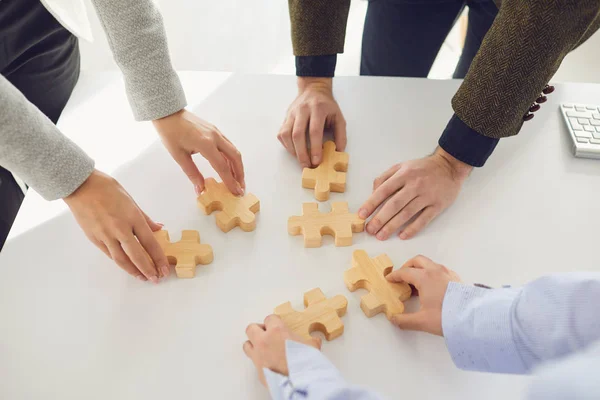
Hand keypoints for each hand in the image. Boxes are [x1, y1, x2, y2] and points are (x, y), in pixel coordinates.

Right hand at [64, 170, 168, 282]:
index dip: (159, 258)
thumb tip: (158, 228)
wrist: (80, 186)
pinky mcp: (94, 238)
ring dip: (133, 271)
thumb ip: (145, 217)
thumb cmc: (106, 188)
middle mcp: (120, 229)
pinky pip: (109, 254)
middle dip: (148, 270)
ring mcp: (106, 235)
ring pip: (121, 259)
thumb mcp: (131, 200)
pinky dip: (119, 262)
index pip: (150, 243)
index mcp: (132, 217)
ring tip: (142, 277)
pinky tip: (126, 266)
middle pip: (137, 255)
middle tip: (156, 279)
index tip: (165, 269)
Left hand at [153, 109, 244, 195]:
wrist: (169, 113)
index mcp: (206, 144)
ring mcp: (217, 132)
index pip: (222, 166)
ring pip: (233, 151)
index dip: (230, 181)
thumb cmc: (170, 133)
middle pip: (235, 157)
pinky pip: (228, 146)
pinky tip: (229, 167)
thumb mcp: (179, 156)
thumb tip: (200, 189)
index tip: (236, 192)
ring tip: (237, 179)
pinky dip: (231, 158)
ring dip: (237, 166)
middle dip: (240, 174)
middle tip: (241, 187)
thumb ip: (192, 173)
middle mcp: (215, 137)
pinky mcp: (215, 131)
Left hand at [243, 315, 321, 385]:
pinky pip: (253, 361)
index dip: (274, 322)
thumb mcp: (312, 347)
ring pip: (247, 344)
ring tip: (263, 348)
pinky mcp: (257, 370)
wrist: (299, 384)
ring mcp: (258, 355)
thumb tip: (316, 340)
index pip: (269, 318)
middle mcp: (264, 341)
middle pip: (251, 328)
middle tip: (267, 335)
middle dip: (258, 330)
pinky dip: (258, 360)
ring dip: (254, 344)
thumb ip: (311, 341)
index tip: (278, 326)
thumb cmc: (305, 363)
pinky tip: (267, 363)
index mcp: (277, 331)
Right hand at [278, 77, 345, 166]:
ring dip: (292, 150)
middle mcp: (302, 110)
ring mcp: (291, 113)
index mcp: (318, 108)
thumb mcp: (338, 117)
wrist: (313, 89)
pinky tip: (294, 150)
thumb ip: (341, 134)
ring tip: (300, 160)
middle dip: (301, 153)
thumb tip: (338, 152)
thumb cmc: (326, 105)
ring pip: (287, 134)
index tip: (316, 161)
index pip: (314, 130)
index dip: (315, 147)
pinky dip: (287, 145)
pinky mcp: (285, 118)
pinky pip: (282, 134)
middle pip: (298, 134)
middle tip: (306, 166)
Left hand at [358, 147, 472, 239]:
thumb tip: (373, 192)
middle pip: (394, 205)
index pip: (384, 190)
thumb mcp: (402, 166)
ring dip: (392, 226)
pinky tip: (402, 236)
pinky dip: (412, 229)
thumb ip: (386, 177)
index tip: (362, 215)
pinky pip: (423, 220)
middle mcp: (414, 185)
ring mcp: (427, 196)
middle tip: (369, 230)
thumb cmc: (422, 168)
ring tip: (381, 236)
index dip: (371, 203)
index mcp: (404, 175)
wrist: (449, 166)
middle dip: (379, 219)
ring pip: (407, 214)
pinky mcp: (437, 205)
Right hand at [386, 255, 461, 335]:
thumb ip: (405, 321)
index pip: (405, 272)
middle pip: (417, 261)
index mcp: (424, 277)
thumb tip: (394, 319)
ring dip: (420, 269)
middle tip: (402, 276)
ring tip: (416, 284)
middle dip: (407, 266)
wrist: (473, 318)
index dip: (395, 275)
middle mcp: (435, 271)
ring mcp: (447, 272)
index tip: (389, 279)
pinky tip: (431, 287)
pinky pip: (439, 270)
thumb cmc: (447, 317)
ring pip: (429, 264)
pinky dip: (431, 273)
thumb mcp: (422, 321)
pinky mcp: (456, 278)